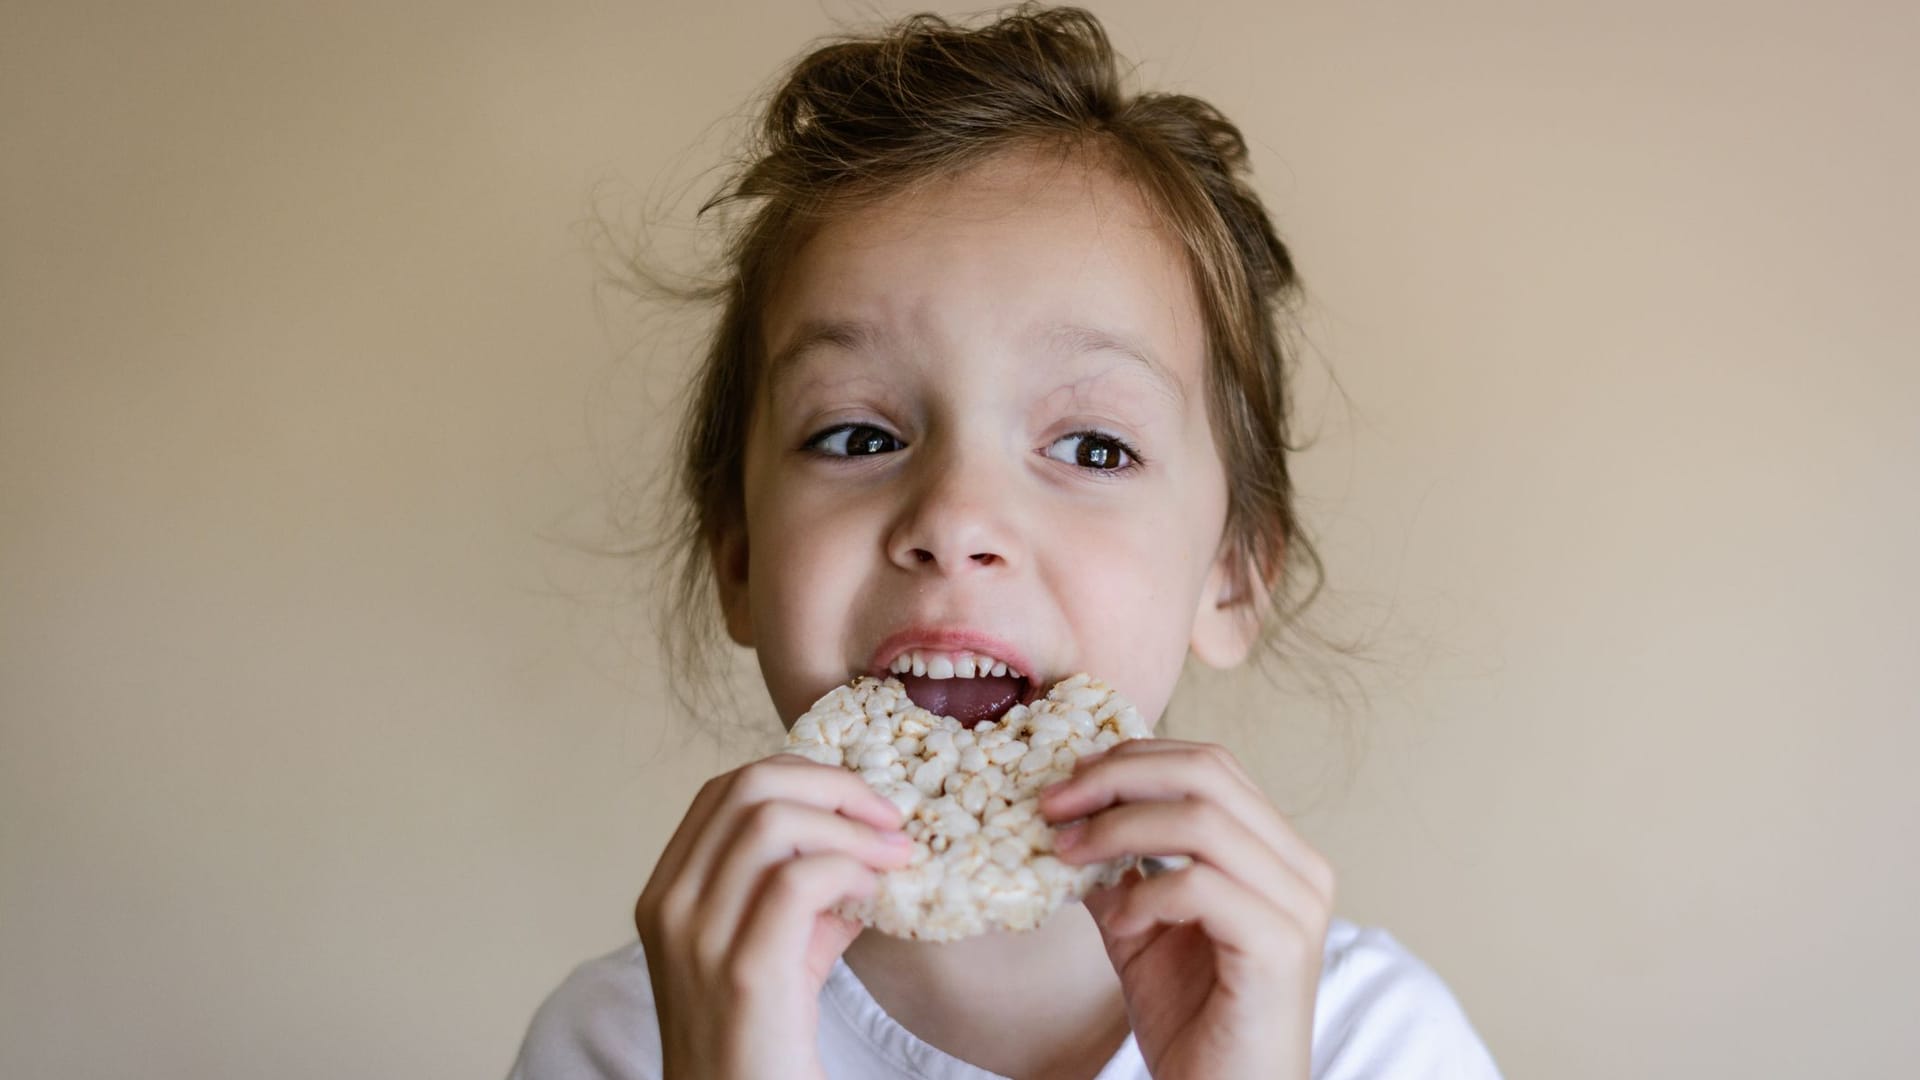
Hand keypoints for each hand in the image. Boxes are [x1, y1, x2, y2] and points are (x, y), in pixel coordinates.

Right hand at [634, 754, 914, 1079]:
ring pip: (773, 822)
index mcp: (668, 891)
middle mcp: (671, 906)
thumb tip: (866, 837)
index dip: (802, 776)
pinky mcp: (745, 971)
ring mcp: (700, 937)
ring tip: (889, 857)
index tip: (858, 802)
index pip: (726, 789)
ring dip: (849, 827)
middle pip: (749, 788)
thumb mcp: (774, 947)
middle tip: (887, 817)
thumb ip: (803, 887)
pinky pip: (799, 880)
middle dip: (833, 787)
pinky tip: (871, 891)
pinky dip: (848, 869)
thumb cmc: (762, 1038)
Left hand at [1038, 739, 1335, 1079]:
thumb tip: (1065, 820)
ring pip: (1202, 820)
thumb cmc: (1194, 1022)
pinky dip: (1145, 893)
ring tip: (1067, 852)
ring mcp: (1297, 906)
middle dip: (1118, 777)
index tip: (1068, 780)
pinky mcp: (1280, 947)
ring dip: (1119, 826)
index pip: (1209, 766)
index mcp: (1276, 853)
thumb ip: (1118, 871)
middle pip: (1207, 774)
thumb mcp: (1142, 929)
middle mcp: (1300, 868)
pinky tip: (1119, 921)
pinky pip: (1201, 887)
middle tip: (1055, 803)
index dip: (1133, 759)